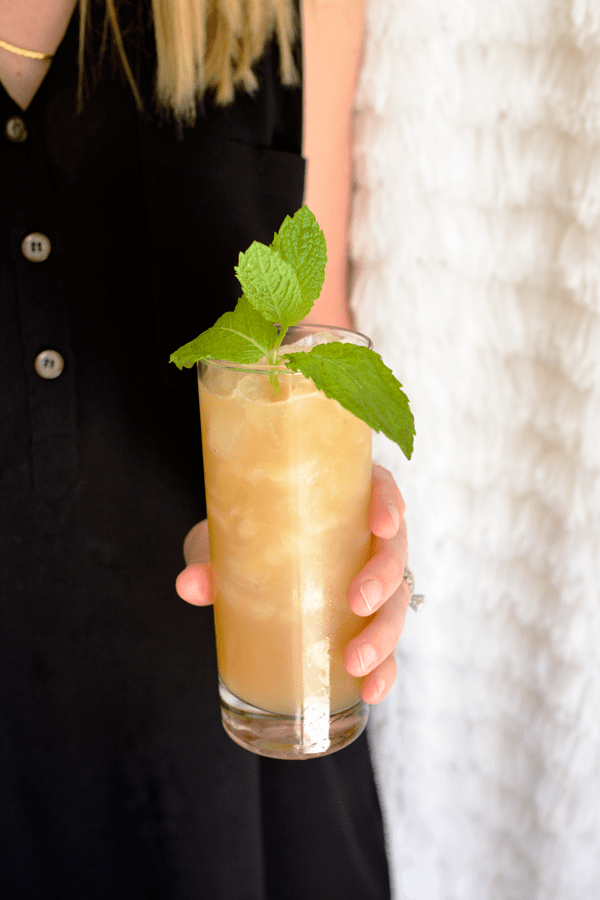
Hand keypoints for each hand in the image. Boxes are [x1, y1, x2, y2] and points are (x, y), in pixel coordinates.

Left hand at [176, 463, 409, 704]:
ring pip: (395, 603)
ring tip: (355, 662)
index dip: (390, 505)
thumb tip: (190, 586)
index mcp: (344, 500)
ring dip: (383, 633)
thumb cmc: (241, 536)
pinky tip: (371, 690)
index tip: (380, 525)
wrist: (235, 562)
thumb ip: (209, 558)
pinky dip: (383, 669)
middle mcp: (367, 539)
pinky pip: (386, 644)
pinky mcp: (365, 622)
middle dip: (383, 580)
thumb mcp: (223, 539)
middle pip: (394, 553)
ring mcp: (371, 582)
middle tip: (357, 602)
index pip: (382, 491)